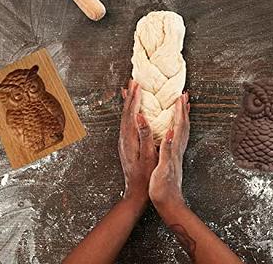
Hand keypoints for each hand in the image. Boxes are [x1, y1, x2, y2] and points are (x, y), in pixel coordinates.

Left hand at [119, 80, 157, 202]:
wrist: (136, 191)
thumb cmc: (146, 175)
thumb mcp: (148, 155)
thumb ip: (145, 136)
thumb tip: (141, 117)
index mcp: (129, 138)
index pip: (131, 113)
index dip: (135, 98)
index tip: (138, 85)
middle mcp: (124, 138)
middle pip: (126, 112)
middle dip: (130, 95)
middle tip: (133, 81)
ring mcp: (124, 141)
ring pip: (125, 116)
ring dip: (128, 102)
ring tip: (130, 90)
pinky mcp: (127, 144)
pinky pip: (127, 122)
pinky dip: (129, 112)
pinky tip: (132, 110)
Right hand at [149, 92, 189, 209]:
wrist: (169, 203)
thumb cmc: (163, 188)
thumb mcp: (163, 168)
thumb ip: (167, 149)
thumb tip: (170, 132)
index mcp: (175, 149)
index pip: (179, 125)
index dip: (179, 111)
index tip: (179, 96)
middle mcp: (178, 149)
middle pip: (184, 125)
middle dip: (184, 109)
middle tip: (184, 95)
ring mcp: (177, 153)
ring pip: (183, 130)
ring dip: (183, 116)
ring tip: (183, 106)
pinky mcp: (174, 157)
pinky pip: (179, 136)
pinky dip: (178, 126)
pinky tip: (174, 125)